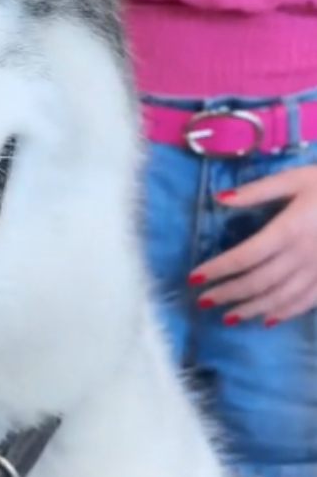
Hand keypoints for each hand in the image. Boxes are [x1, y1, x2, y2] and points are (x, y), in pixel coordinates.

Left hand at [189, 166, 316, 325]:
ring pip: (280, 298)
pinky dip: (284, 313)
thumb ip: (257, 191)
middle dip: (228, 293)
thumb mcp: (293, 179)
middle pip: (258, 281)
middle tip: (203, 301)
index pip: (245, 256)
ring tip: (226, 316)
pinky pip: (307, 302)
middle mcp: (303, 256)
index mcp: (288, 230)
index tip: (194, 278)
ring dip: (251, 309)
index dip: (218, 269)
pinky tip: (266, 320)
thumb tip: (219, 198)